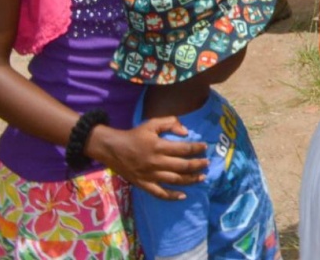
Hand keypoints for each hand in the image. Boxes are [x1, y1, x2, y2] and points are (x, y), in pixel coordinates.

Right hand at [88, 118, 207, 200]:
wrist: (112, 148)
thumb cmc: (134, 135)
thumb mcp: (151, 123)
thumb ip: (170, 123)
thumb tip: (186, 132)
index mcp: (158, 146)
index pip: (183, 149)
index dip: (196, 148)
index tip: (205, 147)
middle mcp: (156, 162)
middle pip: (182, 166)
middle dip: (197, 165)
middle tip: (207, 163)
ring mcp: (150, 175)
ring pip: (174, 180)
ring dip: (190, 180)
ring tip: (201, 177)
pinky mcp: (143, 184)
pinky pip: (159, 193)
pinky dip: (172, 196)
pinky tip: (183, 196)